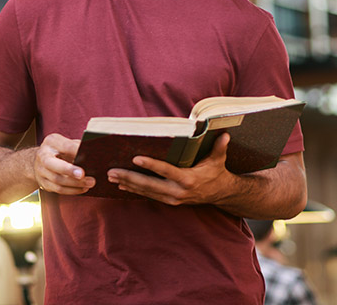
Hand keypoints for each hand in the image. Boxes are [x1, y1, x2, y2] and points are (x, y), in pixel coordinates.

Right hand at [34, 133, 95, 194]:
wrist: (40, 159)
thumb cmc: (60, 149)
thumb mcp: (67, 142)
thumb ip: (77, 147)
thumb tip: (92, 154)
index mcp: (51, 142)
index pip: (65, 146)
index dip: (76, 151)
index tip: (88, 154)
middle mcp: (43, 156)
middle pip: (53, 164)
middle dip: (69, 170)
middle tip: (83, 174)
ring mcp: (41, 171)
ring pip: (57, 180)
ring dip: (75, 184)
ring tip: (89, 183)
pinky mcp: (44, 183)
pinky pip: (58, 189)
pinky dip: (72, 190)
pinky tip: (83, 188)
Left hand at [106, 133, 234, 205]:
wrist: (220, 194)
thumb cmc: (217, 172)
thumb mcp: (218, 160)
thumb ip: (219, 147)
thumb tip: (225, 134)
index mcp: (188, 179)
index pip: (166, 171)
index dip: (151, 165)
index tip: (135, 158)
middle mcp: (178, 191)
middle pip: (150, 185)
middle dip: (129, 177)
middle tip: (112, 171)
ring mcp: (172, 198)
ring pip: (146, 192)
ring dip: (128, 184)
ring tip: (111, 177)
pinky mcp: (169, 202)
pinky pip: (149, 196)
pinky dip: (135, 190)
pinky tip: (122, 184)